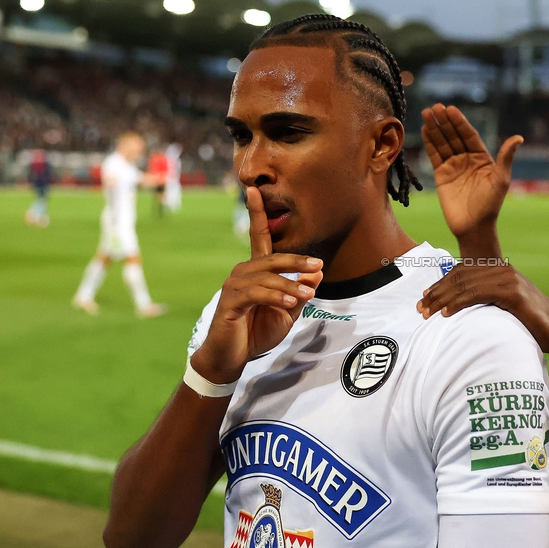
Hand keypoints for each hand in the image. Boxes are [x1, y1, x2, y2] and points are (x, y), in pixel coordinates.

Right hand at [191, 187, 322, 382]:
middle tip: (319, 265)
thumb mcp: (288, 312)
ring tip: (307, 295)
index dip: (256, 213)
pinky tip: (289, 303)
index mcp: (256, 271)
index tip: (254, 190)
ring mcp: (234, 285)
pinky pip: (256, 293)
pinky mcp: (230, 301)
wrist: (233, 357)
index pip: (257, 236)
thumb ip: (300, 291)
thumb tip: (318, 272)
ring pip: (266, 276)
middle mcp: (242, 272)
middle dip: (296, 261)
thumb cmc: (258, 331)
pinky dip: (276, 296)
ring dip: (290, 285)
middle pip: (271, 258)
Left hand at [417, 263, 548, 354]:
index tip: (424, 298)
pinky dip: (458, 303)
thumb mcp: (503, 306)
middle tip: (419, 308)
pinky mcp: (512, 292)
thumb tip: (459, 305)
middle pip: (459, 276)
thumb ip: (486, 299)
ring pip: (465, 284)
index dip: (440, 284)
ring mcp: (508, 278)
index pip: (461, 271)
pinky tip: (446, 313)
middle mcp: (502, 269)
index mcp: (499, 269)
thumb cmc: (529, 324)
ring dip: (442, 298)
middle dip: (436, 292)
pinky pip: (477, 294)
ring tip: (427, 313)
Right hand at [421, 104, 522, 240]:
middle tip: (435, 107)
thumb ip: (506, 158)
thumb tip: (519, 138)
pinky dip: (429, 143)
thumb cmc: (490, 205)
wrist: (473, 226)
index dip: (460, 122)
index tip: (451, 109)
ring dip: (435, 128)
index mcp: (482, 157)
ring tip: (426, 113)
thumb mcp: (501, 179)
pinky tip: (424, 130)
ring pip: (442, 143)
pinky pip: (434, 155)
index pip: (469, 135)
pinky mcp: (441, 175)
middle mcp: (467, 159)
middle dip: (445, 122)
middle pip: (454, 136)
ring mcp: (453, 166)